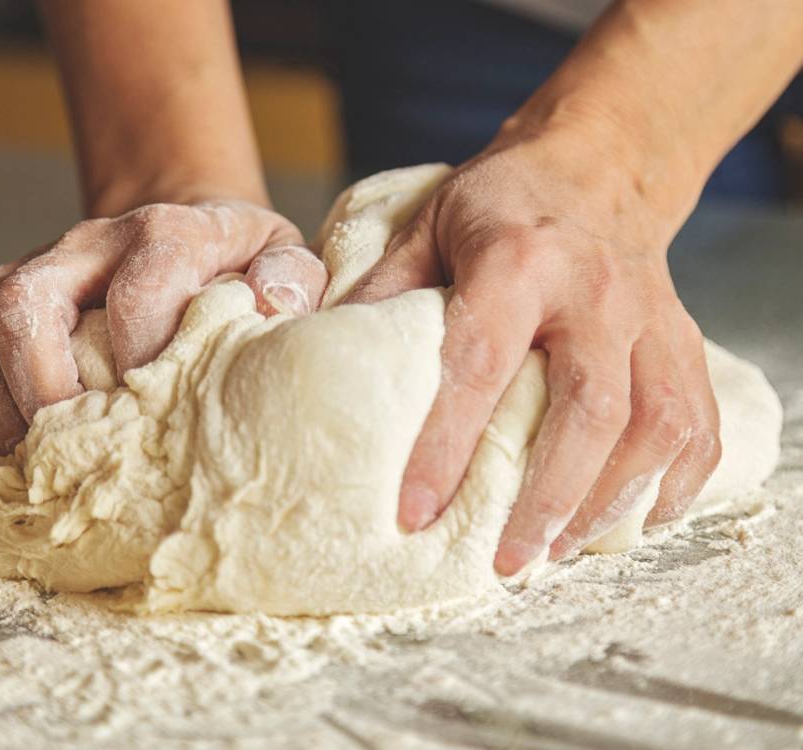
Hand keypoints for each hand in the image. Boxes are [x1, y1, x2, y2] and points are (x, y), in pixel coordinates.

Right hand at [0, 199, 327, 450]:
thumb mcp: (284, 259)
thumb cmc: (236, 261)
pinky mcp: (2, 285)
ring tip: (20, 453)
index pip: (138, 290)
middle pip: (29, 298)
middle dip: (40, 386)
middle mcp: (91, 242)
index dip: (137, 358)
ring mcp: (37, 262)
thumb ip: (290, 281)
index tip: (150, 415)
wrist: (183, 220)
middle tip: (65, 451)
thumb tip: (269, 307)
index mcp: (169, 233)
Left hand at [346, 126, 720, 574]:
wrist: (598, 162)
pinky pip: (698, 419)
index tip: (414, 511)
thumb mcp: (430, 225)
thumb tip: (326, 351)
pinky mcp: (683, 338)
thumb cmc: (502, 200)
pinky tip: (637, 519)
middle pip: (589, 408)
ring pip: (653, 424)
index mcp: (520, 261)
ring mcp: (651, 317)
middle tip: (508, 562)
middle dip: (548, 495)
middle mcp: (596, 292)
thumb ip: (385, 288)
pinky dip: (678, 480)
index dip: (445, 444)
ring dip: (611, 500)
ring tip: (560, 552)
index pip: (480, 364)